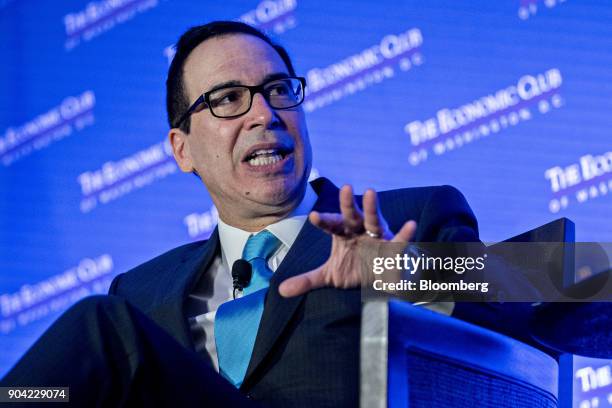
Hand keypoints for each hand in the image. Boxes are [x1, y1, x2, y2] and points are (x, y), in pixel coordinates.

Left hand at [278, 185, 416, 296]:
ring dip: (373, 207)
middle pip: (352, 215)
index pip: (331, 225)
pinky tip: (411, 224)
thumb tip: (280, 289)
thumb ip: (308, 280)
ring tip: (370, 192)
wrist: (379, 280)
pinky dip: (406, 233)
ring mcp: (378, 236)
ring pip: (375, 220)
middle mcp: (360, 230)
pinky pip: (400, 240)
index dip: (323, 221)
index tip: (313, 217)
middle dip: (348, 203)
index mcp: (343, 233)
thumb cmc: (354, 269)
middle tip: (345, 187)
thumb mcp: (330, 276)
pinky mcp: (394, 247)